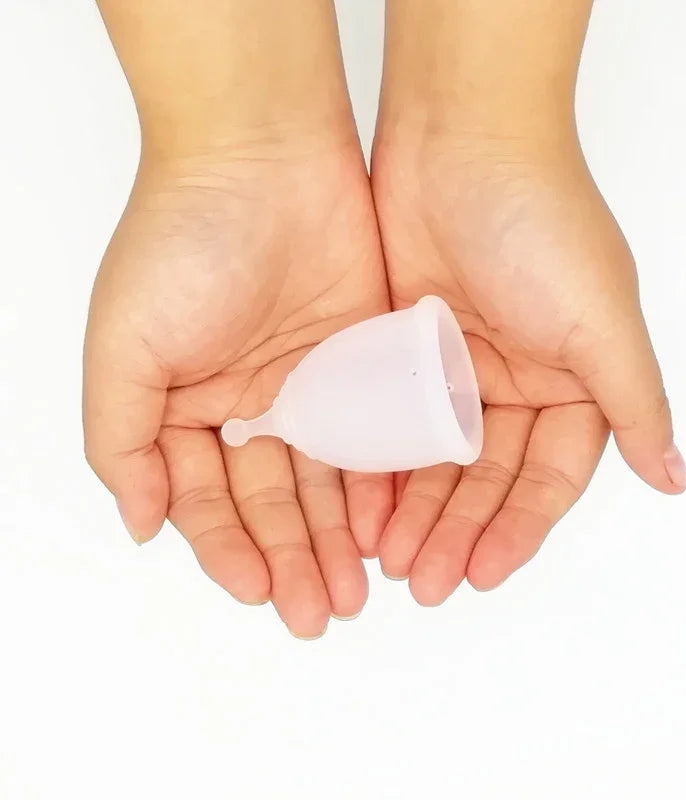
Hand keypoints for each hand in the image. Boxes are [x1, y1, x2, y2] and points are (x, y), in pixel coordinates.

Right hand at [84, 139, 392, 636]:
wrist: (264, 158)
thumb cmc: (184, 243)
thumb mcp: (126, 348)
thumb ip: (122, 441)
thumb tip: (137, 523)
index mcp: (189, 407)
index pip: (209, 501)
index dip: (230, 550)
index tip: (260, 592)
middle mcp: (250, 405)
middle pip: (274, 501)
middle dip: (294, 558)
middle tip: (322, 612)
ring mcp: (310, 385)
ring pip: (327, 479)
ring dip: (337, 537)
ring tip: (358, 589)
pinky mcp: (363, 362)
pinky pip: (372, 435)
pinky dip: (376, 483)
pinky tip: (385, 526)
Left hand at [372, 135, 685, 605]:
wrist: (459, 143)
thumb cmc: (541, 224)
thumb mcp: (600, 319)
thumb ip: (633, 400)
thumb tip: (674, 474)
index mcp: (569, 382)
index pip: (547, 475)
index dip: (519, 527)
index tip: (485, 572)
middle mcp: (514, 382)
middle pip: (485, 478)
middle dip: (459, 530)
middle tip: (427, 581)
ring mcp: (455, 369)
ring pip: (435, 460)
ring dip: (417, 510)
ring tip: (390, 560)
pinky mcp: (403, 351)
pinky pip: (391, 422)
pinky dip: (381, 464)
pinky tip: (364, 506)